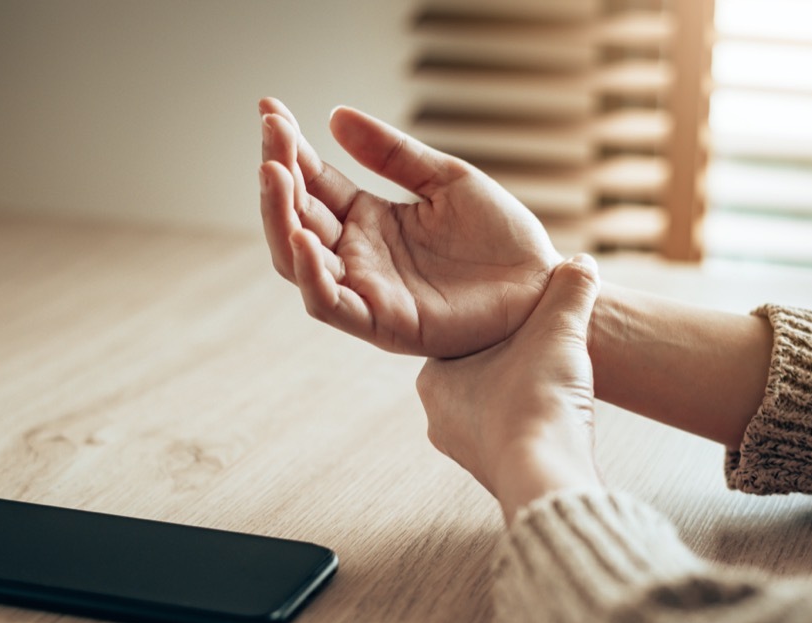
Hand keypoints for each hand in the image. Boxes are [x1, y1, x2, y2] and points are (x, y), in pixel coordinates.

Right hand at [259, 97, 562, 357]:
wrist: (540, 285)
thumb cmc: (500, 237)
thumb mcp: (447, 180)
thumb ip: (393, 154)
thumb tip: (336, 116)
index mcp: (368, 220)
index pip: (312, 183)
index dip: (288, 149)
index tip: (270, 109)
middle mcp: (358, 256)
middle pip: (294, 220)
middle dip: (277, 178)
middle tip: (270, 137)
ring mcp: (367, 290)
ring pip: (299, 261)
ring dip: (280, 219)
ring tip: (275, 173)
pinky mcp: (383, 323)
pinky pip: (332, 304)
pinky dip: (312, 275)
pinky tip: (303, 238)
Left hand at [416, 256, 602, 518]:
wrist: (546, 475)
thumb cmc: (536, 398)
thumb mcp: (557, 329)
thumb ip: (570, 292)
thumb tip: (584, 262)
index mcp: (433, 380)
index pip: (464, 339)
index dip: (503, 326)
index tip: (531, 321)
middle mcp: (439, 418)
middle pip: (481, 374)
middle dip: (516, 362)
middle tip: (549, 350)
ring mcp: (464, 451)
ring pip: (497, 409)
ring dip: (527, 397)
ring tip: (559, 385)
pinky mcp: (494, 476)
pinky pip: (513, 439)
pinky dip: (535, 426)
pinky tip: (560, 419)